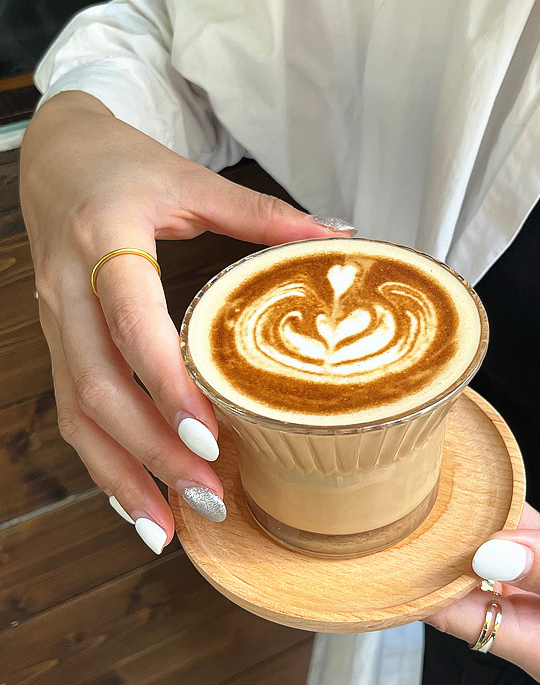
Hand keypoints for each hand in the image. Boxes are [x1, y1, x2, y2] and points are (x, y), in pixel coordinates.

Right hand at [20, 91, 353, 551]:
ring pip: (76, 414)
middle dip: (151, 451)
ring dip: (121, 475)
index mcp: (104, 242)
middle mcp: (69, 293)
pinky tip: (137, 500)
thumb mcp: (191, 181)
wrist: (55, 156)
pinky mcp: (59, 344)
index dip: (167, 385)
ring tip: (168, 527)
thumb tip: (340, 236)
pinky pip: (72, 413)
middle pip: (97, 388)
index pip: (131, 325)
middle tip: (210, 495)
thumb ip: (262, 213)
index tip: (211, 434)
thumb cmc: (124, 167)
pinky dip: (103, 462)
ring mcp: (56, 324)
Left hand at [426, 504, 539, 684]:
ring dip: (475, 525)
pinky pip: (527, 533)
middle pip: (473, 585)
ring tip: (441, 488)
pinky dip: (509, 513)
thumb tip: (491, 555)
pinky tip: (487, 488)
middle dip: (445, 550)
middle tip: (413, 505)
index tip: (401, 551)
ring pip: (497, 553)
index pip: (467, 620)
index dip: (430, 587)